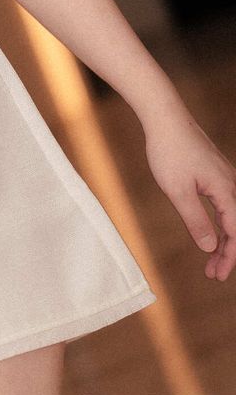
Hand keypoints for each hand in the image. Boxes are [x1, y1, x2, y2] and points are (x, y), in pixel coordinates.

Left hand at [143, 103, 235, 280]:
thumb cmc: (169, 152)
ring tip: (210, 259)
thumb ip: (195, 221)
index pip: (235, 233)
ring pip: (231, 216)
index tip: (219, 276)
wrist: (165, 118)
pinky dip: (219, 223)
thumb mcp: (178, 191)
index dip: (229, 257)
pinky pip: (224, 204)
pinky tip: (209, 231)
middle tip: (213, 274)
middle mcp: (232, 185)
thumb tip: (210, 247)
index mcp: (227, 191)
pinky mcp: (215, 173)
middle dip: (227, 253)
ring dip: (223, 239)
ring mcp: (224, 178)